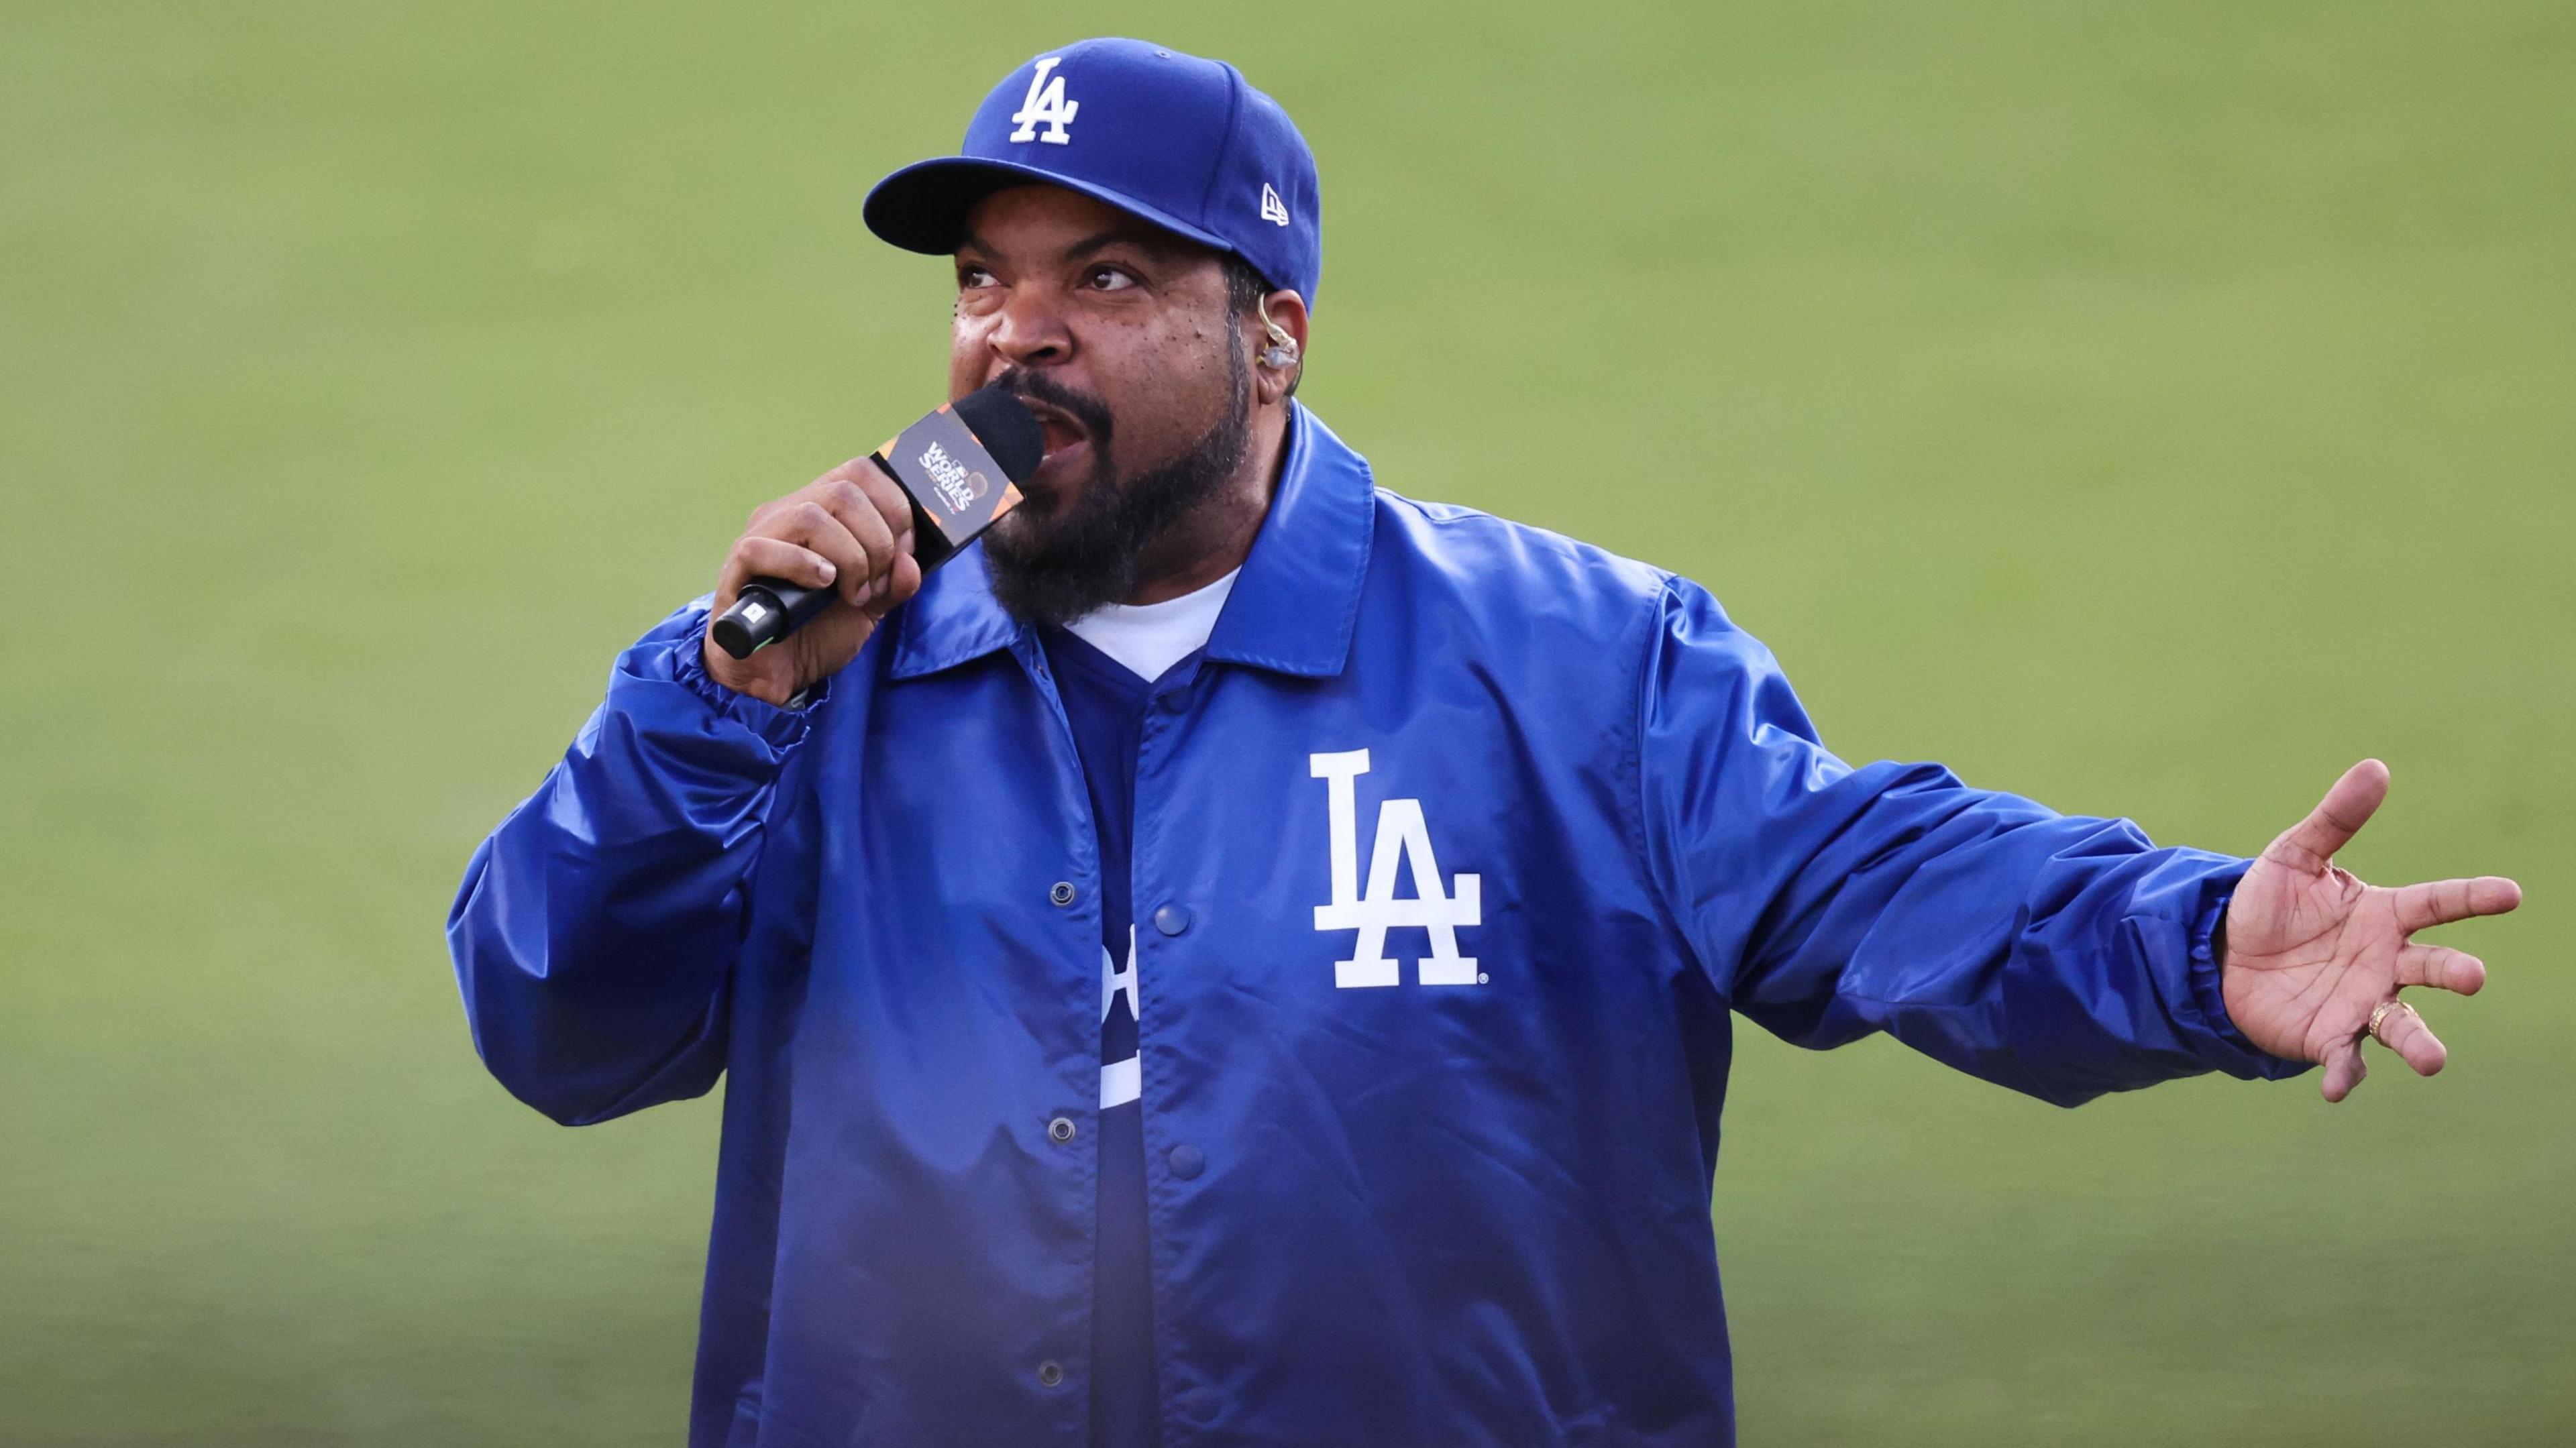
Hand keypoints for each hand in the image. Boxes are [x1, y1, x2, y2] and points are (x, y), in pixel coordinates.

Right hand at [704, 459, 923, 705]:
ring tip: (851, 594)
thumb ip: (895, 583)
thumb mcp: (871, 606)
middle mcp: (789, 514)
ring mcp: (760, 538)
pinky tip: (821, 586)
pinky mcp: (736, 569)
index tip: (904, 550)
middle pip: (843, 492)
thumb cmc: (818, 631)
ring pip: (810, 516)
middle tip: (876, 582)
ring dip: (848, 558)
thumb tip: (911, 562)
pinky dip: (801, 566)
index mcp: (822, 512)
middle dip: (877, 541)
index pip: (858, 473)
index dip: (893, 505)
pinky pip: (762, 549)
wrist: (780, 674)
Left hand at [2219, 759, 2520, 1101]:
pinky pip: (2345, 1058)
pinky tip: (2338, 1087)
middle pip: (2432, 967)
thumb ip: (2335, 819)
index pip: (2439, 903)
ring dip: (2418, 1042)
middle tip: (2473, 976)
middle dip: (2455, 972)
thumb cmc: (2270, 905)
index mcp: (2386, 916)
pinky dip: (2346, 1074)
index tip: (2512, 894)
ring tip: (2434, 1061)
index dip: (2474, 898)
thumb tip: (2376, 767)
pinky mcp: (2329, 1036)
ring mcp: (2362, 1002)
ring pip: (2401, 1023)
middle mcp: (2386, 962)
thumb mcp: (2294, 856)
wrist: (2224, 954)